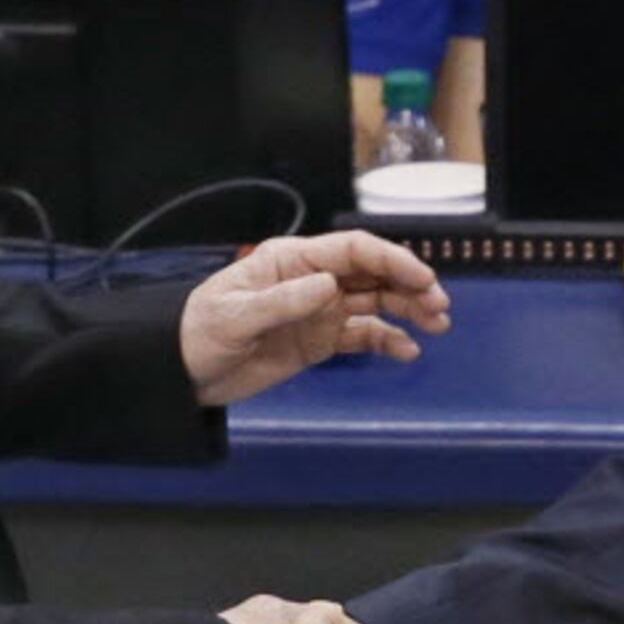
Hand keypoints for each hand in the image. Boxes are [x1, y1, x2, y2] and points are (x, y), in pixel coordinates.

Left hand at [181, 231, 450, 406]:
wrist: (184, 372)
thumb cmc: (201, 333)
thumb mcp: (236, 316)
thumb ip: (284, 301)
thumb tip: (329, 286)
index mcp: (293, 260)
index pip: (352, 251)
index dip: (391, 260)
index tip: (422, 278)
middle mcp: (313, 279)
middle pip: (373, 274)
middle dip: (409, 286)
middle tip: (439, 307)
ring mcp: (319, 310)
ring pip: (375, 303)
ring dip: (407, 310)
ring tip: (436, 326)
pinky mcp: (320, 340)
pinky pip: (362, 335)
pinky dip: (387, 341)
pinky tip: (407, 351)